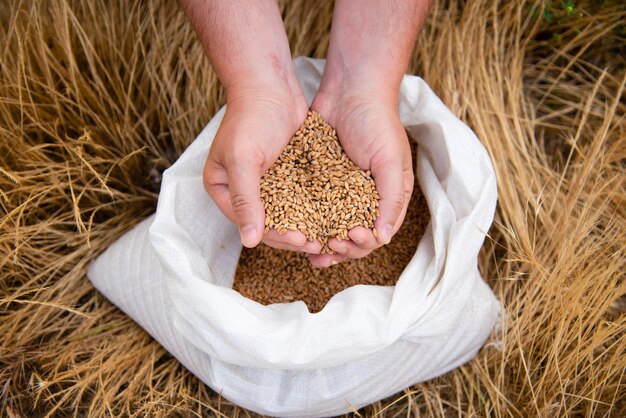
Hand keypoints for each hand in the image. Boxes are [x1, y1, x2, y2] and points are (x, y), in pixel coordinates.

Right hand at [203, 84, 321, 253]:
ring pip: (284, 214)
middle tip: (318, 244)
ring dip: (304, 226)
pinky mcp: (283, 174)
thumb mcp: (244, 159)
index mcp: (222, 189)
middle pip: (267, 222)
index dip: (275, 235)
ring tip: (327, 237)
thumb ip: (246, 199)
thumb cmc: (251, 118)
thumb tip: (248, 242)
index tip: (301, 240)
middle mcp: (241, 190)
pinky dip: (310, 209)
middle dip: (292, 235)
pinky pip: (296, 198)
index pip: (248, 222)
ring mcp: (263, 183)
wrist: (270, 85)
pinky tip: (329, 219)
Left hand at [309, 91, 413, 266]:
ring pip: (331, 226)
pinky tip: (295, 231)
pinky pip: (313, 207)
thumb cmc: (377, 123)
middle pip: (353, 237)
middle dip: (342, 247)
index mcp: (387, 197)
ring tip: (310, 250)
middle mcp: (364, 198)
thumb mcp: (390, 162)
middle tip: (327, 246)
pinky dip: (306, 222)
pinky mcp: (319, 181)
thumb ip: (390, 199)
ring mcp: (340, 190)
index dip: (363, 243)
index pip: (377, 233)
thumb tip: (383, 238)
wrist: (350, 89)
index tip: (349, 237)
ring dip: (322, 241)